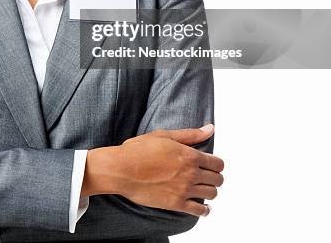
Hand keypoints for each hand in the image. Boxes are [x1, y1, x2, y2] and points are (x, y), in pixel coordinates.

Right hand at [83, 124, 223, 216]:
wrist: (122, 169)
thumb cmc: (138, 150)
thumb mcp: (164, 135)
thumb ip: (190, 134)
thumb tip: (210, 128)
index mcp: (189, 155)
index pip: (217, 163)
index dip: (216, 164)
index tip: (211, 164)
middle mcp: (190, 173)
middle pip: (218, 179)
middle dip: (214, 177)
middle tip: (207, 175)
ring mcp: (184, 190)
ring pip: (212, 194)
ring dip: (209, 191)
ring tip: (201, 188)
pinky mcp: (176, 204)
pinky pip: (200, 211)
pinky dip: (204, 210)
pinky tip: (200, 205)